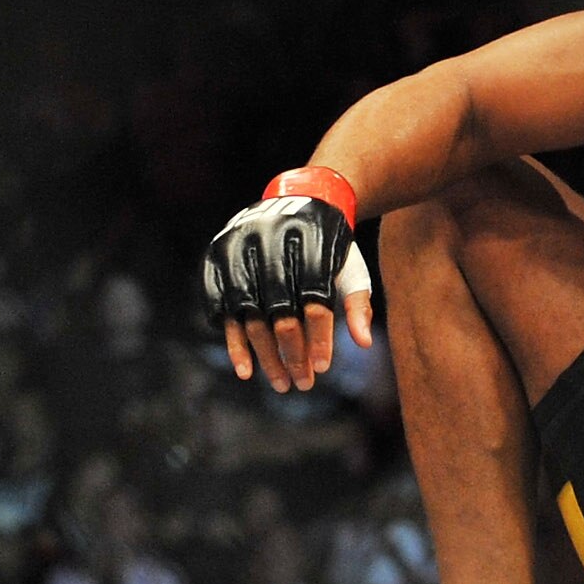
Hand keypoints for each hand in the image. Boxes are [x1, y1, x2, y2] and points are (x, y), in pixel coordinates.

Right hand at [206, 167, 375, 392]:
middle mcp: (272, 247)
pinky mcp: (218, 256)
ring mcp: (241, 251)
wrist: (301, 198)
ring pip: (250, 315)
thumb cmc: (331, 244)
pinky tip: (245, 369)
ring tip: (280, 384)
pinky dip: (232, 339)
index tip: (322, 369)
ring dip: (264, 356)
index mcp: (311, 248)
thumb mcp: (351, 267)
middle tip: (302, 384)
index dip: (319, 339)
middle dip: (292, 355)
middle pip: (281, 314)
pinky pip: (221, 305)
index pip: (315, 305)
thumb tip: (365, 344)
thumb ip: (358, 303)